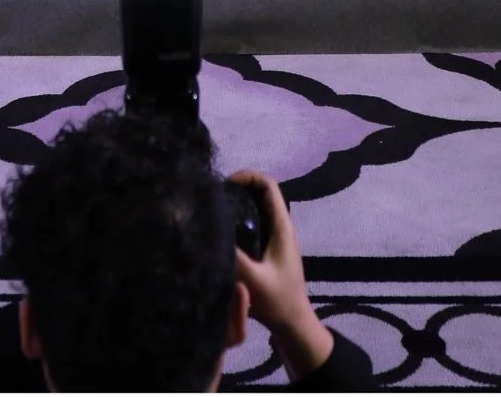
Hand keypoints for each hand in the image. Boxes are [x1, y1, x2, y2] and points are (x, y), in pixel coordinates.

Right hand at [228, 172, 335, 379]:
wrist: (293, 324)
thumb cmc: (277, 301)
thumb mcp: (253, 280)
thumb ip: (233, 257)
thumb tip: (207, 233)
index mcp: (282, 227)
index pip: (269, 185)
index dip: (247, 176)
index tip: (223, 184)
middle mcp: (281, 226)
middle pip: (261, 193)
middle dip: (238, 189)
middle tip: (211, 198)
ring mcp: (276, 238)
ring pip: (257, 208)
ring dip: (237, 205)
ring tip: (211, 212)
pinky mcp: (270, 249)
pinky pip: (254, 223)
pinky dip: (238, 220)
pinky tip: (220, 234)